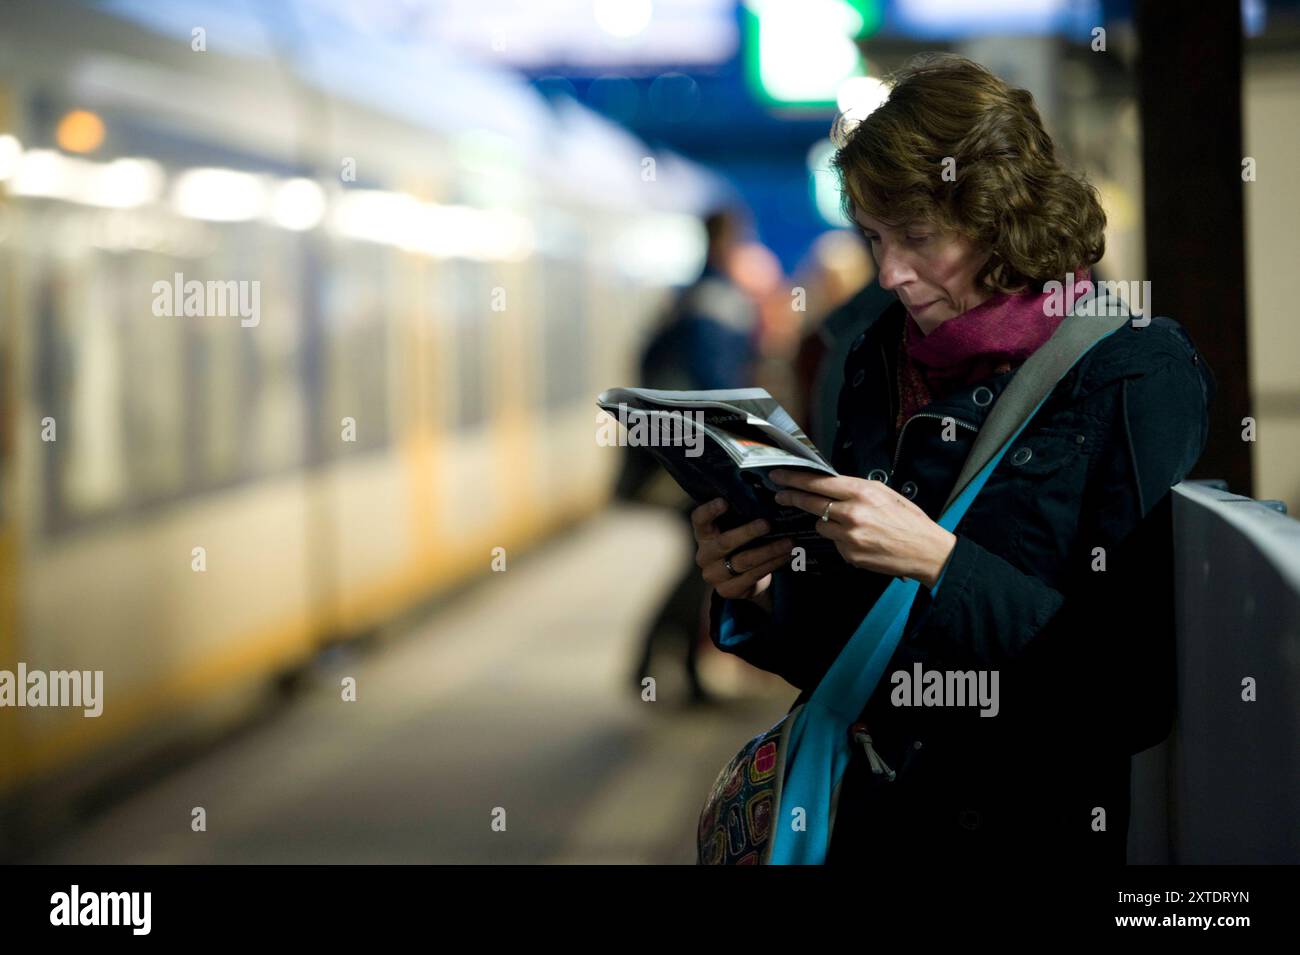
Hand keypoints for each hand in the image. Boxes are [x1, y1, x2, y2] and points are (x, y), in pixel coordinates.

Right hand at [690, 498, 794, 606]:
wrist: (742, 581)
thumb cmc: (740, 547)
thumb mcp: (735, 531)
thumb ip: (740, 518)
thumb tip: (765, 497)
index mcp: (704, 535)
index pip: (699, 520)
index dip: (709, 511)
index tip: (724, 502)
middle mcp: (704, 555)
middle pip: (724, 543)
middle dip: (747, 532)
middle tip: (767, 524)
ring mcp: (714, 575)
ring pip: (743, 561)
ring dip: (769, 551)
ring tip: (788, 542)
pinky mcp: (727, 590)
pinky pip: (753, 575)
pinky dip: (772, 564)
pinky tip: (786, 556)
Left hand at [768, 469, 956, 587]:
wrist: (927, 551)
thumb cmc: (909, 521)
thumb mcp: (885, 495)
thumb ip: (857, 490)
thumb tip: (831, 485)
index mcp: (862, 492)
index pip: (819, 482)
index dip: (795, 479)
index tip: (780, 476)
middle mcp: (852, 512)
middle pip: (810, 502)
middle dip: (792, 497)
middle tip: (779, 495)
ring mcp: (849, 536)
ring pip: (821, 525)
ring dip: (827, 523)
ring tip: (852, 524)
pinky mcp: (849, 554)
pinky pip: (835, 543)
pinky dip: (842, 540)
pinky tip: (862, 540)